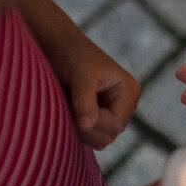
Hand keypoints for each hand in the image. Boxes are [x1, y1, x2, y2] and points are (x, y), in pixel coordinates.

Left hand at [18, 0, 140, 148]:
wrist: (56, 46)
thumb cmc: (70, 55)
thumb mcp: (80, 76)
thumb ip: (84, 102)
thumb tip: (87, 126)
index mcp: (129, 92)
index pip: (116, 125)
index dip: (93, 123)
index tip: (72, 109)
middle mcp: (125, 104)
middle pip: (109, 135)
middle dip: (86, 128)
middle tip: (66, 107)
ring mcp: (112, 112)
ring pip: (99, 139)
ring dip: (79, 129)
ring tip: (67, 107)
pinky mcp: (98, 116)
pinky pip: (90, 136)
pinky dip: (77, 129)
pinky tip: (68, 111)